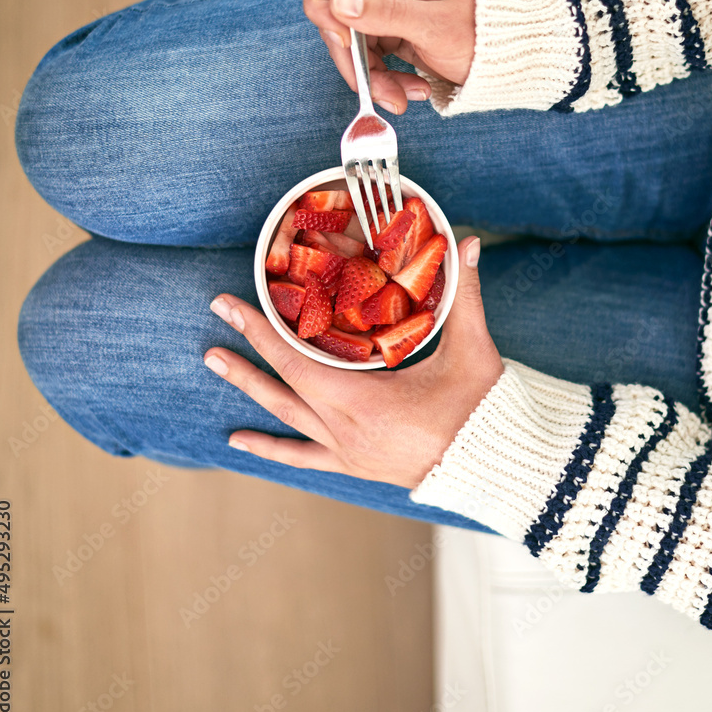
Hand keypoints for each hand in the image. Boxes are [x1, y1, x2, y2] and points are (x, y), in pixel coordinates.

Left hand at [203, 237, 501, 488]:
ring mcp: (346, 451)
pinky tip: (239, 441)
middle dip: (244, 354)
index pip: (295, 360)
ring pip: (286, 418)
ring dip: (250, 390)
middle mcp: (345, 429)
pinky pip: (302, 457)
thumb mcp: (472, 349)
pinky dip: (270, 449)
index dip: (259, 330)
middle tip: (214, 327)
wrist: (498, 468)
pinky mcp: (354, 465)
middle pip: (281, 387)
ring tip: (216, 363)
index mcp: (364, 401)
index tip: (228, 305)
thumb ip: (464, 294)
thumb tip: (466, 242)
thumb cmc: (483, 409)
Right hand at [303, 0, 475, 114]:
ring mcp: (387, 4)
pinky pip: (368, 56)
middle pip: (335, 10)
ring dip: (369, 76)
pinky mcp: (391, 30)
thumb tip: (339, 2)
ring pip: (350, 40)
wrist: (513, 52)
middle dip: (350, 54)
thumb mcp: (436, 24)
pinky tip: (409, 90)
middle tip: (371, 85)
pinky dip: (382, 79)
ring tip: (401, 96)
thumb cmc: (488, 30)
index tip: (339, 36)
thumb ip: (386, 12)